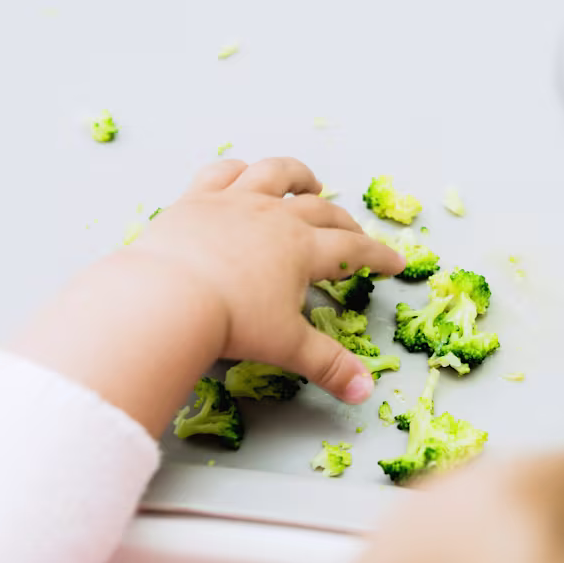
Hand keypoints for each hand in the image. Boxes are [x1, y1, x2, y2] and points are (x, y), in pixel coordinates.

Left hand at [12, 158, 405, 436]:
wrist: (169, 297)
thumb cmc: (232, 322)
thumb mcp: (288, 346)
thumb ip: (328, 366)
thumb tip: (364, 392)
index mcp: (302, 248)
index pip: (352, 248)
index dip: (377, 255)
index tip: (394, 262)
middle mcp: (274, 215)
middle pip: (320, 211)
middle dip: (343, 223)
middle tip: (354, 234)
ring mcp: (234, 201)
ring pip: (275, 174)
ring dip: (297, 177)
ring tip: (309, 184)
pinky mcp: (196, 199)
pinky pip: (222, 173)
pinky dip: (238, 170)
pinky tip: (244, 174)